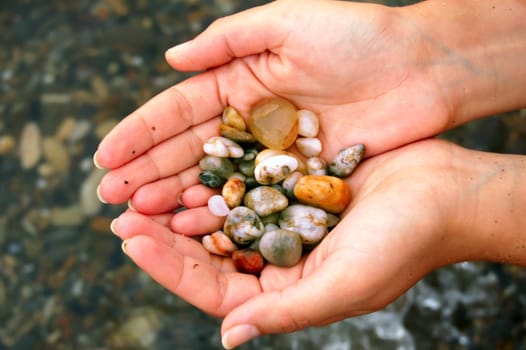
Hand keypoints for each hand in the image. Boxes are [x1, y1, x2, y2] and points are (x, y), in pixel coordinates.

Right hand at [95, 0, 456, 211]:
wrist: (423, 69)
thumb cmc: (359, 37)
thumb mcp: (288, 21)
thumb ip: (228, 40)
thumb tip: (171, 58)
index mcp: (241, 80)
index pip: (179, 111)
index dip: (140, 134)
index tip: (106, 158)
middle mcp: (251, 119)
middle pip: (189, 150)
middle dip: (148, 173)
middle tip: (109, 198)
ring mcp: (274, 151)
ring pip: (216, 177)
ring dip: (176, 197)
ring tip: (140, 217)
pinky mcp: (300, 176)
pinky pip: (255, 196)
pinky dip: (224, 211)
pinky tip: (193, 225)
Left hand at [110, 139, 487, 347]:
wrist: (443, 192)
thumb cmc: (404, 243)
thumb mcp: (344, 285)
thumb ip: (285, 312)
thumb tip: (228, 337)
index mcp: (287, 293)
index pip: (215, 289)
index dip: (169, 267)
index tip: (131, 240)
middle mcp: (281, 261)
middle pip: (209, 252)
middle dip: (164, 236)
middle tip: (122, 213)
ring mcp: (285, 222)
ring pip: (222, 217)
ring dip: (184, 205)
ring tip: (144, 189)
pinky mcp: (293, 187)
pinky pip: (246, 184)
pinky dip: (218, 177)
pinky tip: (190, 165)